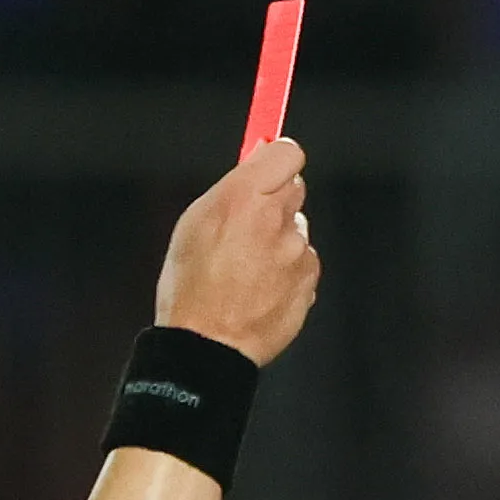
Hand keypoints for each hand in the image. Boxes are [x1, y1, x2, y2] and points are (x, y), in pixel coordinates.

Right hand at [156, 138, 318, 365]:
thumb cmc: (191, 285)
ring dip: (279, 241)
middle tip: (249, 224)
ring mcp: (297, 252)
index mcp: (243, 198)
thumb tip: (258, 159)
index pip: (288, 154)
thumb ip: (233, 187)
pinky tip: (260, 288)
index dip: (277, 160)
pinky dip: (287, 271)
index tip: (267, 168)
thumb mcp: (195, 222)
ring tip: (247, 269)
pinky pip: (302, 263)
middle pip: (294, 189)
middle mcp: (276, 220)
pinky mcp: (308, 281)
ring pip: (296, 230)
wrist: (207, 345)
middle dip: (275, 200)